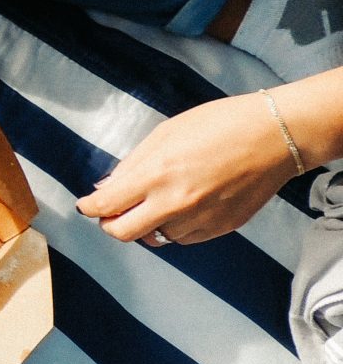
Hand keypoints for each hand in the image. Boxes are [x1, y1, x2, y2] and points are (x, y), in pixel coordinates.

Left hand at [75, 93, 293, 245]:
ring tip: (155, 202)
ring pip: (155, 237)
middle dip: (110, 224)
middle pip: (123, 233)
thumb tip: (105, 188)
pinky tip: (181, 208)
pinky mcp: (221, 228)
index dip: (90, 208)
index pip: (106, 205)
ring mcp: (200, 219)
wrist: (276, 136)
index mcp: (157, 174)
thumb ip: (132, 165)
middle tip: (111, 213)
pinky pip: (184, 238)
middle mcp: (176, 203)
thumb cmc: (220, 124)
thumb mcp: (165, 134)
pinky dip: (174, 228)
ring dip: (147, 224)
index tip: (87, 205)